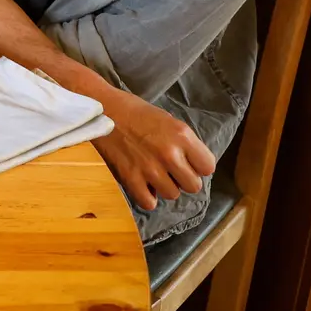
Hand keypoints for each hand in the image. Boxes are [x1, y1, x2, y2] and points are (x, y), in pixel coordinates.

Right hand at [93, 91, 216, 210]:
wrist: (102, 108)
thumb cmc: (135, 111)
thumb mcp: (168, 120)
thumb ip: (183, 143)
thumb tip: (192, 165)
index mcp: (182, 136)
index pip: (208, 167)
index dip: (199, 166)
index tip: (188, 162)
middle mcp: (169, 154)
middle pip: (193, 185)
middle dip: (183, 179)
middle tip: (171, 170)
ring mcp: (149, 168)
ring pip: (172, 194)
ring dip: (165, 187)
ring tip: (154, 174)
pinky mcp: (130, 177)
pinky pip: (149, 202)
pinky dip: (147, 196)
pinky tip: (143, 185)